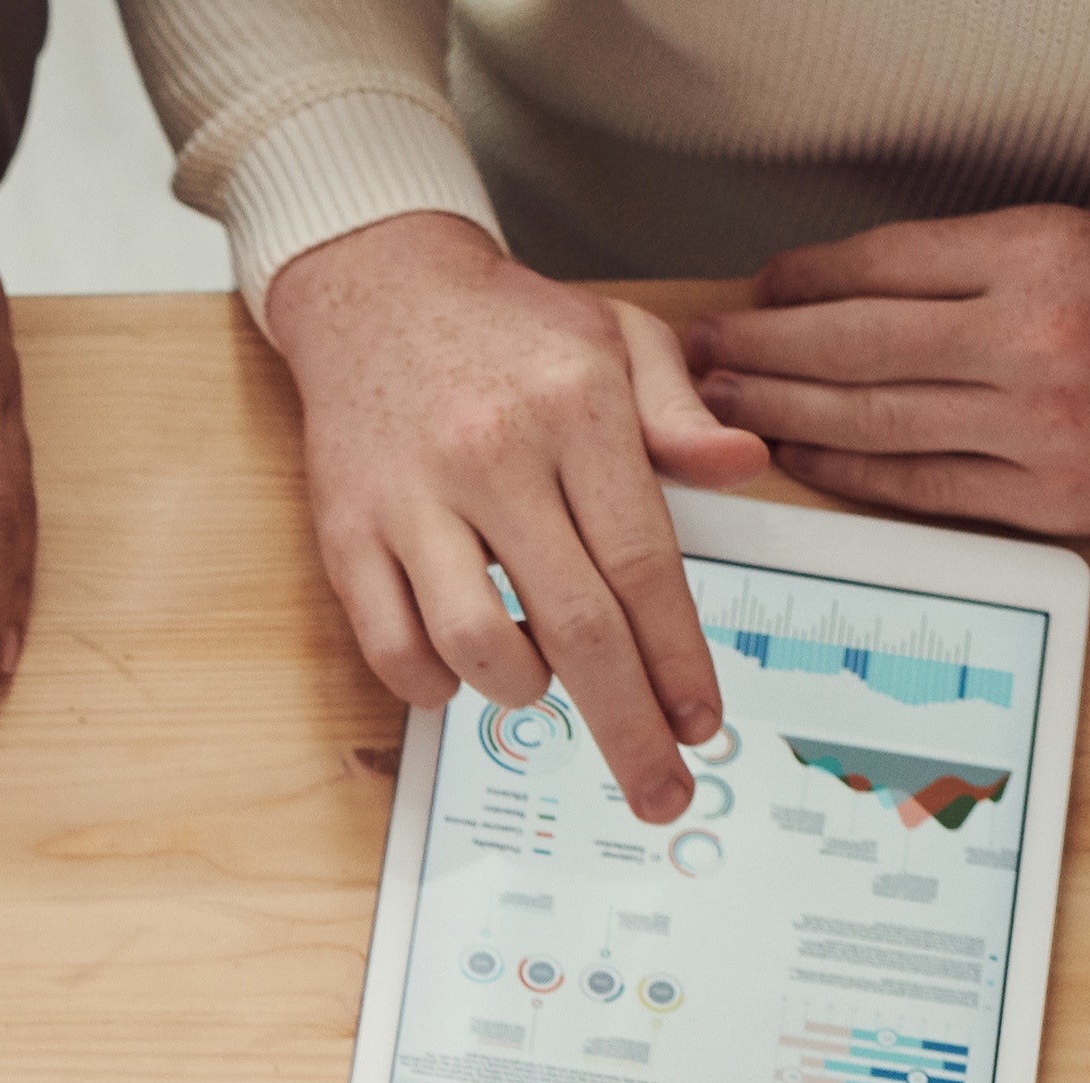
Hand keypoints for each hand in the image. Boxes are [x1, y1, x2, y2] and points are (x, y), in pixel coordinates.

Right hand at [258, 209, 762, 824]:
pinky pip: (391, 648)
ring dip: (524, 692)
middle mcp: (495, 456)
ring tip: (541, 684)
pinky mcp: (347, 532)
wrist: (372, 286)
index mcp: (576, 409)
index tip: (702, 723)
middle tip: (658, 789)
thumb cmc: (503, 327)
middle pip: (577, 626)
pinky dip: (434, 684)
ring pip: (480, 646)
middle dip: (627, 724)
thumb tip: (742, 469)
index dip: (678, 659)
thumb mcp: (616, 338)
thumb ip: (680, 412)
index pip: (644, 563)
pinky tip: (460, 671)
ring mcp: (413, 499)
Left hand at [687, 207, 1089, 535]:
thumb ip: (990, 263)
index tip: (756, 291)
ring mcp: (1041, 427)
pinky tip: (804, 462)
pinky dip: (850, 476)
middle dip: (761, 351)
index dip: (800, 283)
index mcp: (1048, 252)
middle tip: (698, 355)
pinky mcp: (1053, 500)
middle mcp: (1036, 337)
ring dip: (783, 417)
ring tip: (723, 411)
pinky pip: (920, 489)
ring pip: (872, 423)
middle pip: (854, 347)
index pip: (882, 267)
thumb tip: (865, 288)